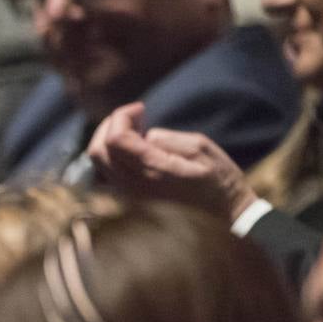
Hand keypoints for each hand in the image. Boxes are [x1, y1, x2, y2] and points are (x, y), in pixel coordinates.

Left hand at [87, 104, 258, 223]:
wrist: (224, 213)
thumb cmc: (218, 177)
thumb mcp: (199, 148)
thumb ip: (164, 138)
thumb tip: (142, 136)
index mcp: (152, 171)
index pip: (114, 140)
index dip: (121, 116)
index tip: (142, 108)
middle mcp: (134, 186)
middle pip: (98, 151)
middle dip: (111, 125)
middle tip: (135, 116)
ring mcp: (130, 196)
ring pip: (98, 163)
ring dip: (108, 140)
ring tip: (133, 130)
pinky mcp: (130, 200)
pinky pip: (105, 175)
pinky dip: (110, 156)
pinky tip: (130, 149)